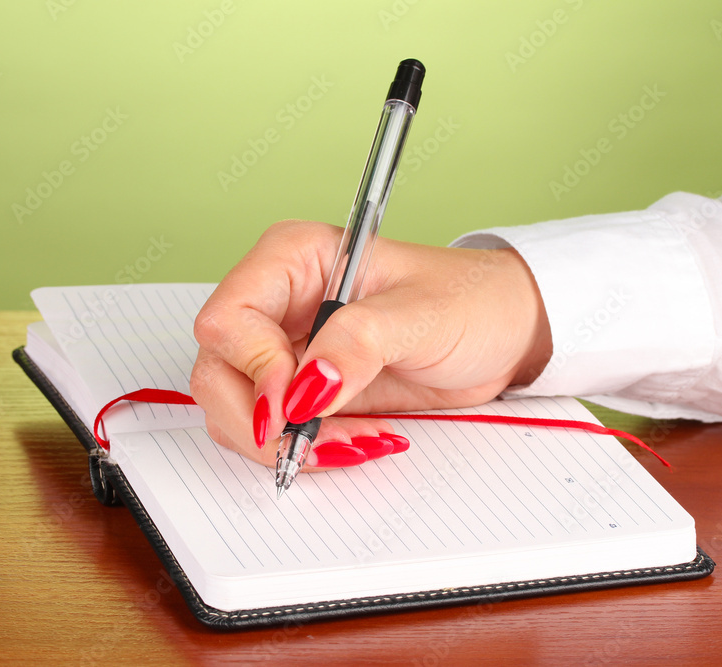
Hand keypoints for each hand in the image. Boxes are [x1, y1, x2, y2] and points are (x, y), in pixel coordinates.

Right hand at [190, 220, 551, 471]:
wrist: (503, 334)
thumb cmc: (469, 300)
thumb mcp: (420, 315)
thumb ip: (358, 344)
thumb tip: (303, 389)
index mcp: (293, 260)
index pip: (229, 318)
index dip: (253, 369)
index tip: (292, 407)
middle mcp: (278, 303)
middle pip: (218, 371)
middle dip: (260, 420)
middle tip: (311, 445)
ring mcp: (286, 349)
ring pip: (233, 409)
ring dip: (283, 442)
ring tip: (351, 442)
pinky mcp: (302, 390)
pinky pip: (271, 430)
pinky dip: (301, 449)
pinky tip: (352, 441)